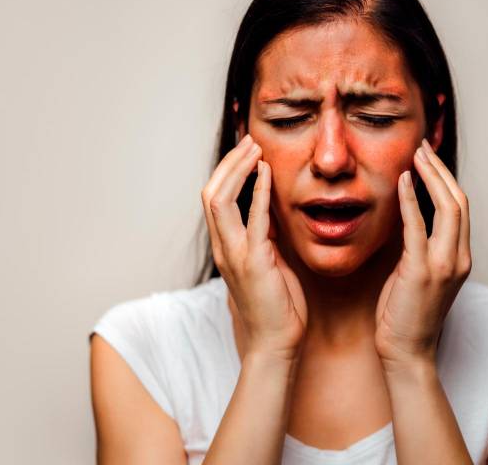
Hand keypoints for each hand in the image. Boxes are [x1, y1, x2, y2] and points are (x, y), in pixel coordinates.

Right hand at [201, 134, 307, 361]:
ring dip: (237, 169)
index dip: (226, 172)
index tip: (246, 152)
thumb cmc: (276, 307)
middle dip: (229, 163)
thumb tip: (269, 209)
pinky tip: (266, 171)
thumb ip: (265, 235)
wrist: (276, 344)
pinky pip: (252, 219)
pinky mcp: (254, 262)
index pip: (215, 200)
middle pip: (210, 193)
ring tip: (255, 149)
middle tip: (249, 142)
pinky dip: (257, 190)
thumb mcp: (269, 262)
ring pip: (220, 200)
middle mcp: (223, 247)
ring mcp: (234, 254)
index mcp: (225, 248)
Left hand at [374, 138, 471, 370]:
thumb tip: (406, 216)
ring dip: (431, 177)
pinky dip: (410, 200)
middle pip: (458, 201)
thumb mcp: (417, 273)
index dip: (445, 179)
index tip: (428, 158)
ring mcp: (444, 265)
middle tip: (421, 148)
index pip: (460, 208)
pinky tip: (401, 181)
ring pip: (448, 208)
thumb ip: (418, 245)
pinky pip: (418, 227)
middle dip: (440, 170)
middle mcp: (458, 258)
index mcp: (460, 257)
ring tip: (414, 156)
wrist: (406, 351)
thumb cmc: (406, 312)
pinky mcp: (421, 271)